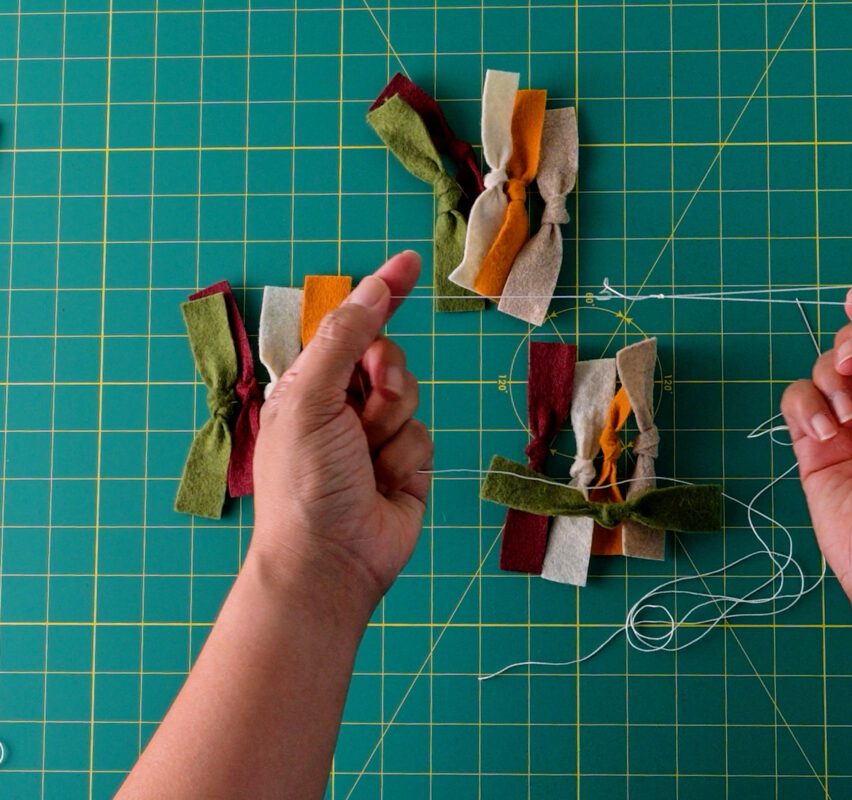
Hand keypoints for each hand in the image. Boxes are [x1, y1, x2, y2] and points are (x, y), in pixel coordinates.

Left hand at [251, 252, 432, 606]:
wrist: (330, 559)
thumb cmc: (305, 481)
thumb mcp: (312, 398)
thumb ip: (344, 339)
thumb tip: (370, 289)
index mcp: (310, 384)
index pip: (349, 327)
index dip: (379, 294)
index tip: (406, 264)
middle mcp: (343, 405)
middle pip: (389, 357)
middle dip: (383, 379)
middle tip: (360, 409)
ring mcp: (376, 437)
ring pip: (410, 397)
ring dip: (391, 424)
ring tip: (365, 458)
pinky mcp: (406, 465)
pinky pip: (423, 437)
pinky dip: (405, 458)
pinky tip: (383, 485)